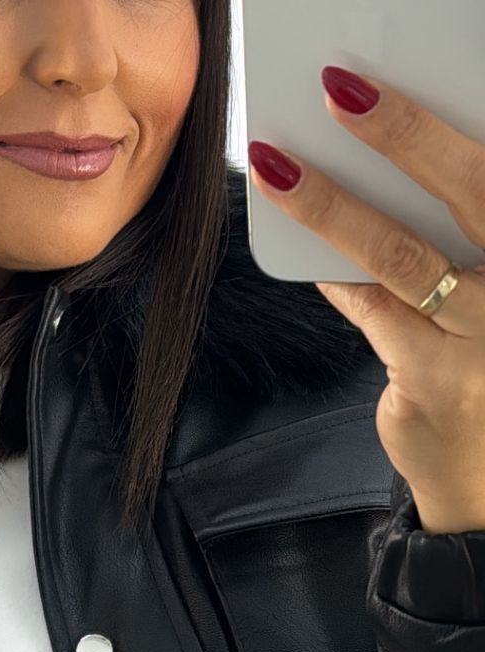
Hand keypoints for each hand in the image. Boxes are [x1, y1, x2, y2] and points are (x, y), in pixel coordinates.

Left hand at [248, 69, 484, 534]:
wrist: (481, 475)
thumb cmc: (480, 368)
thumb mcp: (482, 294)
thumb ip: (449, 237)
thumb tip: (371, 169)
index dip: (447, 121)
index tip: (394, 81)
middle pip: (470, 189)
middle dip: (405, 134)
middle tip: (343, 91)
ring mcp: (484, 335)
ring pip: (403, 253)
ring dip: (334, 205)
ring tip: (282, 168)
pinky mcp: (434, 376)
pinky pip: (372, 307)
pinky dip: (333, 271)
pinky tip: (298, 241)